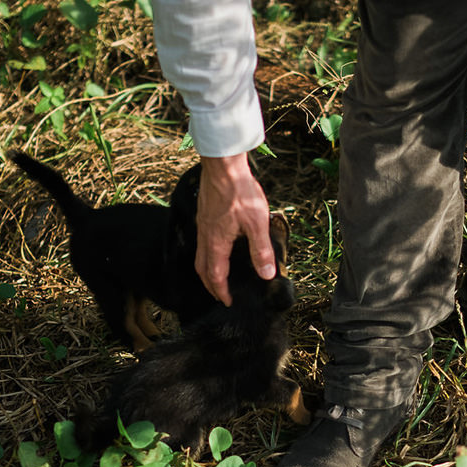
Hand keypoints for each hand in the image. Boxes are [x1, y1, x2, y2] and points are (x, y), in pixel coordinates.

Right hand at [195, 154, 275, 305]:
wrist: (223, 165)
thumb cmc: (240, 191)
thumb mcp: (257, 223)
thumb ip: (261, 250)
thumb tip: (266, 273)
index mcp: (217, 242)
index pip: (216, 275)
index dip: (222, 291)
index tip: (228, 301)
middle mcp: (205, 236)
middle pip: (202, 269)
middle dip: (210, 285)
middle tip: (220, 294)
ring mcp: (202, 225)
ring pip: (200, 255)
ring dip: (207, 270)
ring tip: (217, 277)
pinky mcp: (204, 214)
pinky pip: (202, 241)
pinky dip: (207, 254)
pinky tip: (218, 248)